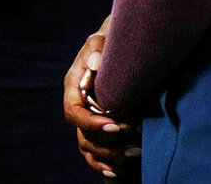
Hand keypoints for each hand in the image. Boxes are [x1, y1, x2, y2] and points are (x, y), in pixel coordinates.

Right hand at [64, 21, 139, 179]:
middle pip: (84, 135)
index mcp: (74, 87)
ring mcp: (89, 119)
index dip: (91, 123)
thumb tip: (95, 62)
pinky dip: (105, 165)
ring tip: (135, 152)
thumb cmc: (110, 43)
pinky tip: (117, 171)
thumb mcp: (102, 40)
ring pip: (90, 148)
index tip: (115, 125)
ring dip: (110, 155)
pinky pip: (96, 153)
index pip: (74, 113)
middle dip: (108, 142)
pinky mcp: (101, 128)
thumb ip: (97, 48)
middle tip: (135, 141)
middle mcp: (79, 106)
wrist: (121, 48)